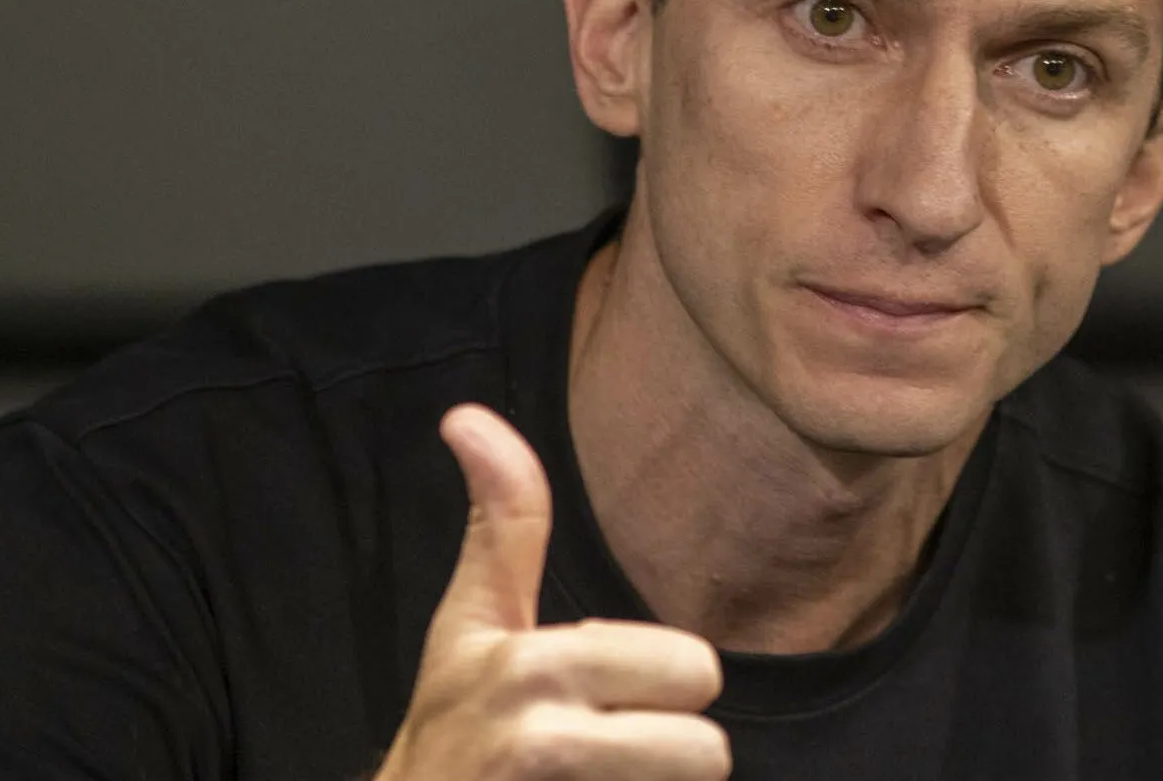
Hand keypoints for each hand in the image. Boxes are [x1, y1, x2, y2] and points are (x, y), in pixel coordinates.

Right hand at [375, 404, 729, 779]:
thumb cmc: (454, 725)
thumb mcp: (471, 623)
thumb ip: (503, 522)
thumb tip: (467, 415)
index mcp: (530, 666)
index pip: (693, 668)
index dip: (666, 682)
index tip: (601, 692)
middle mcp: (538, 738)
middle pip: (708, 749)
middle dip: (672, 754)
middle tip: (608, 753)